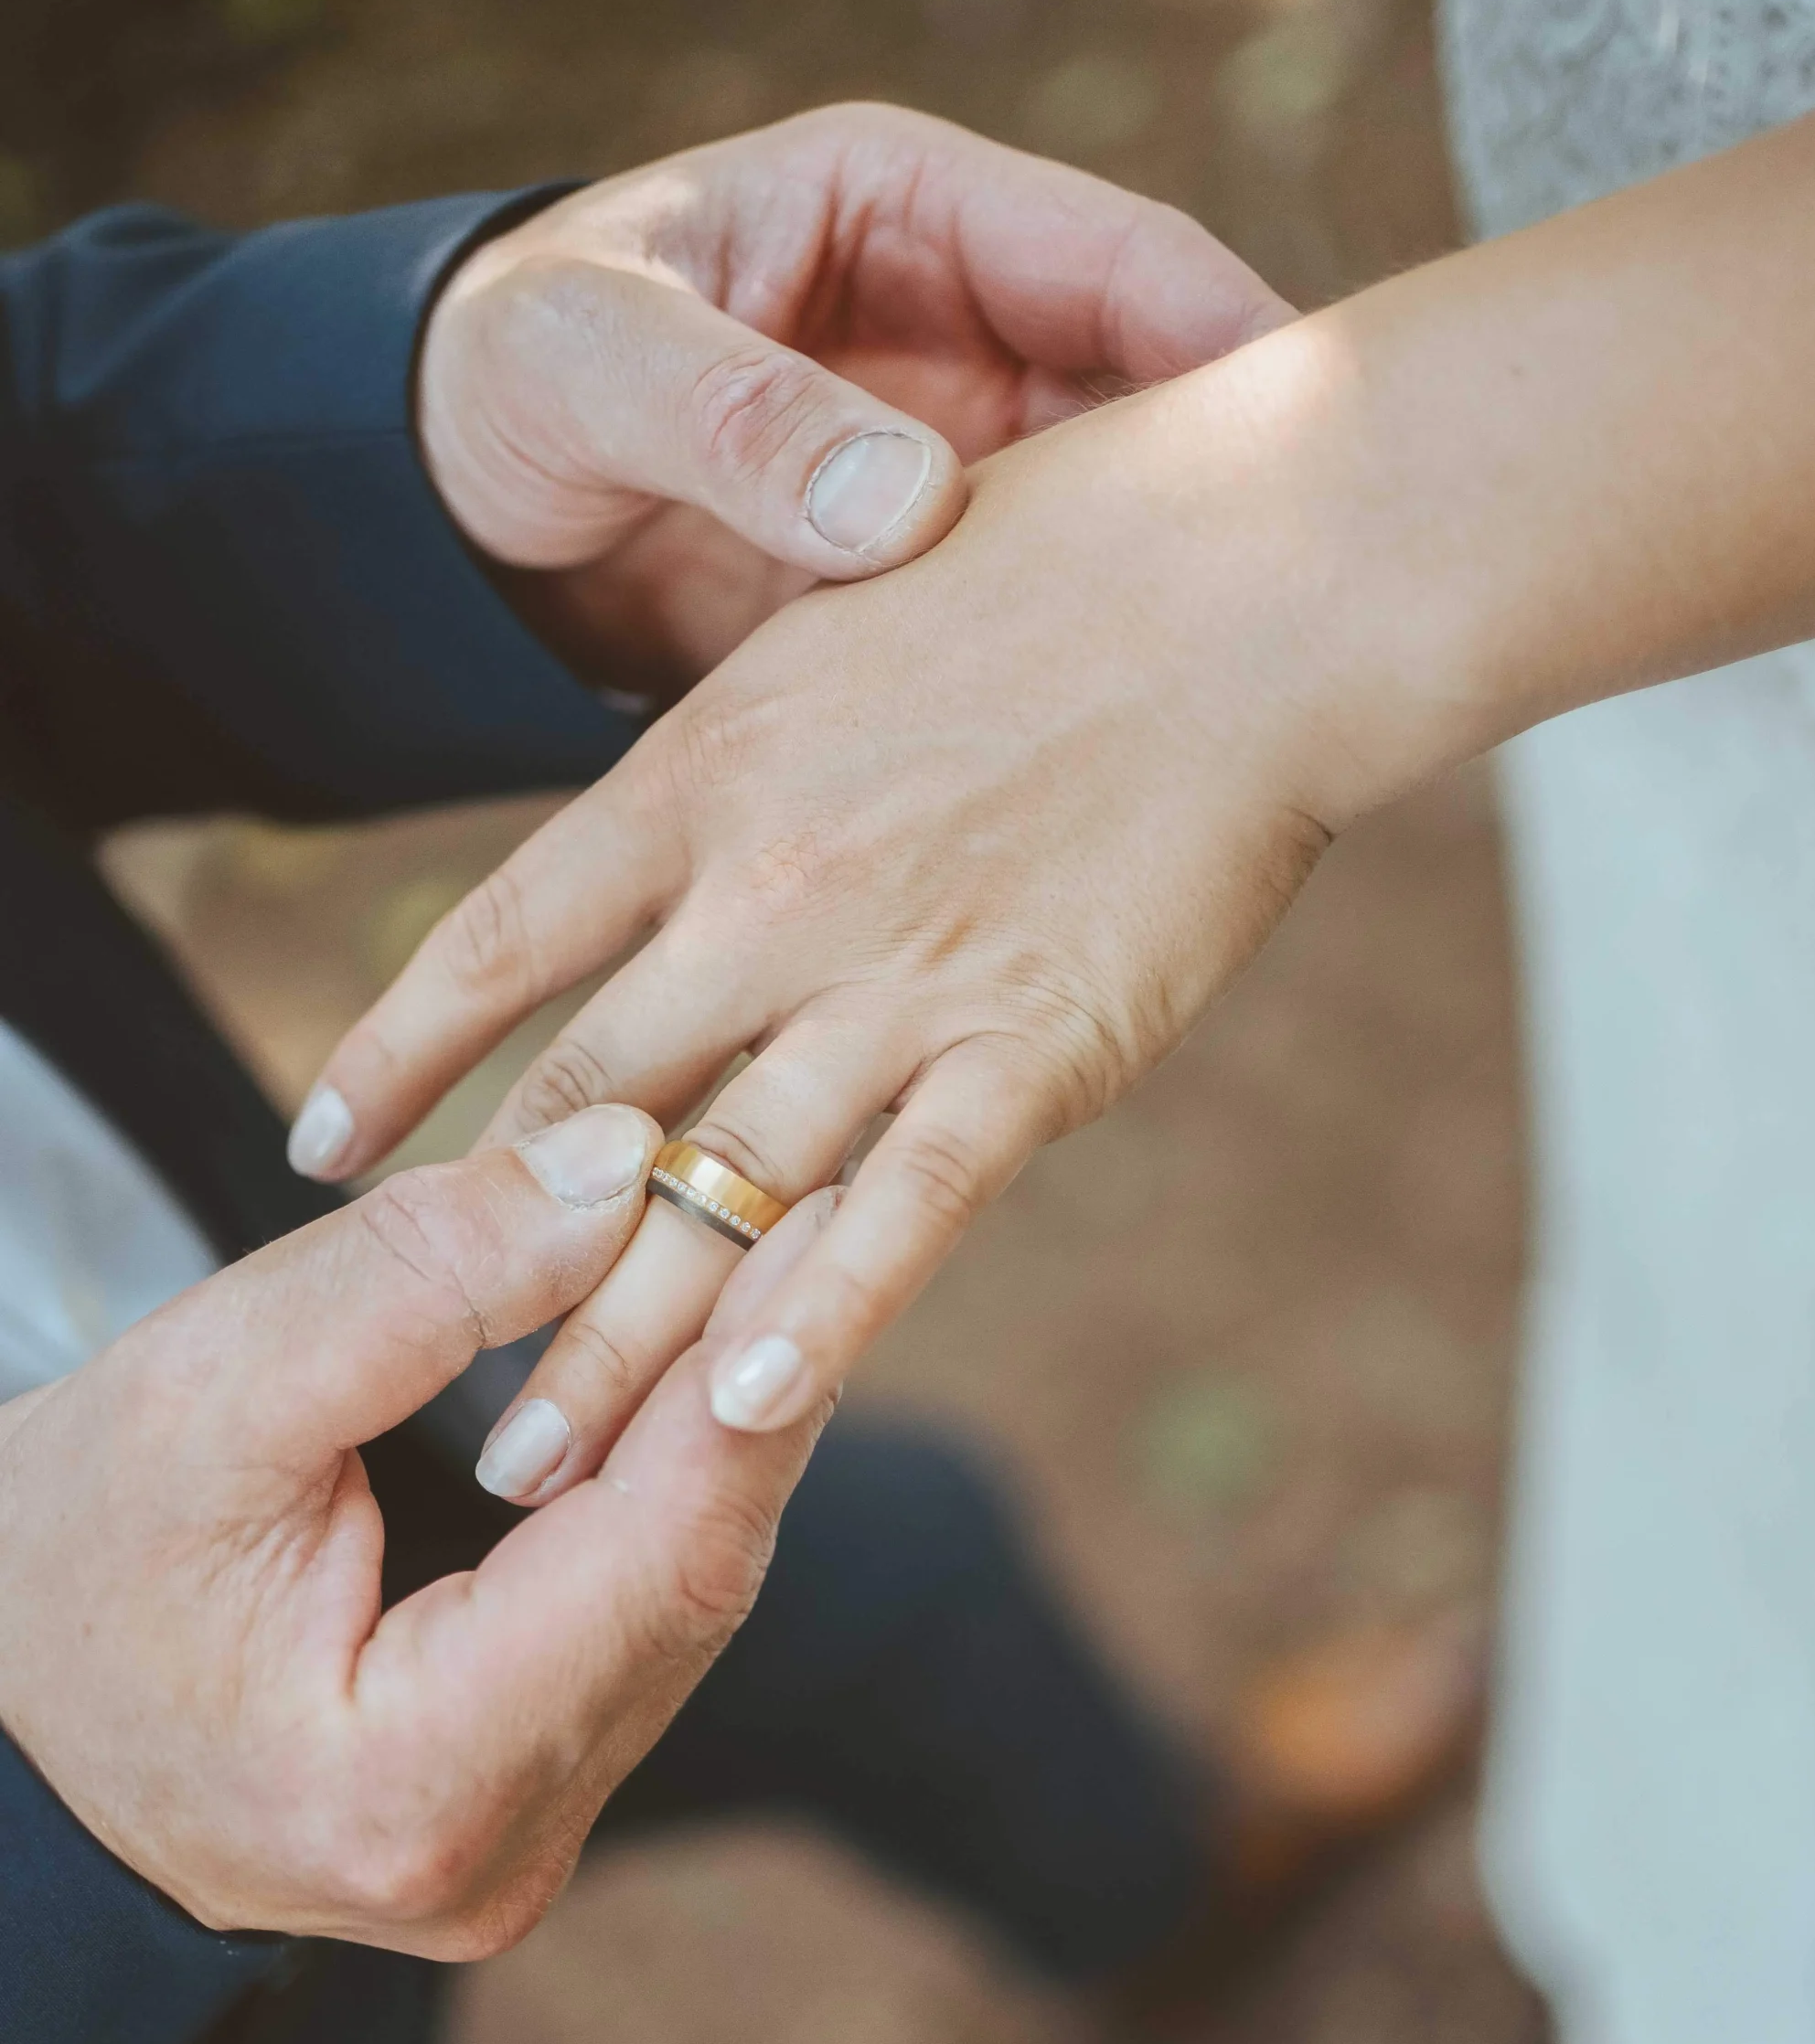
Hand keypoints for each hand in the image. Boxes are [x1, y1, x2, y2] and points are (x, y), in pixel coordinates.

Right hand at [0, 1104, 835, 1951]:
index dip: (747, 1383)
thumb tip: (623, 1166)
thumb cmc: (75, 1544)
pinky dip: (674, 1477)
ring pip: (684, 1595)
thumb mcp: (210, 1388)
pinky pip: (642, 1612)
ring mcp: (524, 1840)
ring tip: (771, 1259)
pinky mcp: (531, 1791)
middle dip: (752, 1382)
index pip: (653, 1564)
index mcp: (409, 1792)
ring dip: (727, 1423)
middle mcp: (497, 1855)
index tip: (814, 1222)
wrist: (8, 1683)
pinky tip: (703, 1360)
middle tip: (808, 1205)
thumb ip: (419, 1279)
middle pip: (692, 1582)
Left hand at [293, 339, 1382, 1500]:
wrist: (1263, 582)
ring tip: (535, 1470)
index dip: (399, 1057)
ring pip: (719, 1191)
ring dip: (615, 1345)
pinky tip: (738, 1420)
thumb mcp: (841, 632)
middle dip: (489, 1264)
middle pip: (585, 1112)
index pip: (498, 942)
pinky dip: (816, 1319)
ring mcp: (892, 976)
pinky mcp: (1029, 1048)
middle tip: (418, 1390)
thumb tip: (689, 877)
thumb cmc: (1068, 573)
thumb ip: (749, 772)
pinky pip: (900, 1210)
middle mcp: (763, 891)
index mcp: (701, 769)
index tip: (321, 1153)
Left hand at [419, 101, 1289, 690]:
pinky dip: (1087, 683)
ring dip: (1172, 608)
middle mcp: (962, 338)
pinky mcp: (930, 593)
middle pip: (1153, 403)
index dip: (1227, 340)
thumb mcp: (590, 360)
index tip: (1307, 448)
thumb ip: (733, 415)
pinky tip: (1138, 761)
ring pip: (1116, 531)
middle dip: (1231, 493)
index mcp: (907, 216)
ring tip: (1256, 698)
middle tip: (1329, 597)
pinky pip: (1040, 626)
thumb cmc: (506, 373)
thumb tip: (907, 512)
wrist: (448, 504)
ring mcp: (958, 472)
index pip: (1115, 260)